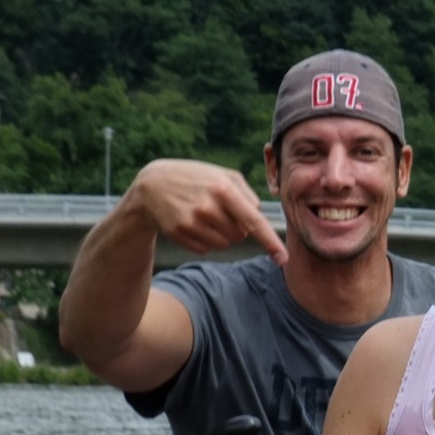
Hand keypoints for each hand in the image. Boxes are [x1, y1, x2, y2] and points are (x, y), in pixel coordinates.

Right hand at [131, 159, 287, 264]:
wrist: (151, 185)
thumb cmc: (195, 179)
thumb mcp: (221, 175)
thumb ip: (246, 192)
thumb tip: (259, 213)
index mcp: (223, 190)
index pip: (254, 221)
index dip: (270, 242)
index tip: (283, 259)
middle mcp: (208, 207)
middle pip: (241, 236)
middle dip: (236, 227)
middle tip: (217, 209)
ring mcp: (192, 222)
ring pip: (224, 244)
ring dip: (220, 234)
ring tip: (203, 214)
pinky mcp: (179, 234)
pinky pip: (206, 248)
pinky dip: (204, 239)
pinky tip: (191, 222)